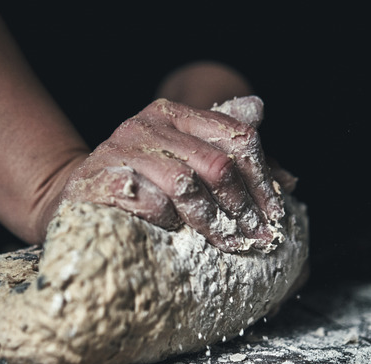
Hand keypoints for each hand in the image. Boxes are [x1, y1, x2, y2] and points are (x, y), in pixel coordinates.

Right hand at [60, 96, 287, 252]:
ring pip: (185, 184)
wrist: (79, 194)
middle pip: (216, 164)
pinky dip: (167, 220)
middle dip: (241, 206)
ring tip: (224, 243)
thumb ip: (238, 170)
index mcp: (175, 114)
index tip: (274, 214)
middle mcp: (148, 125)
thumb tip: (292, 180)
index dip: (262, 177)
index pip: (236, 136)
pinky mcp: (101, 179)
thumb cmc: (143, 184)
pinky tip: (172, 230)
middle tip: (254, 237)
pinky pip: (148, 202)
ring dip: (210, 220)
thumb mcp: (192, 167)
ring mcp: (122, 149)